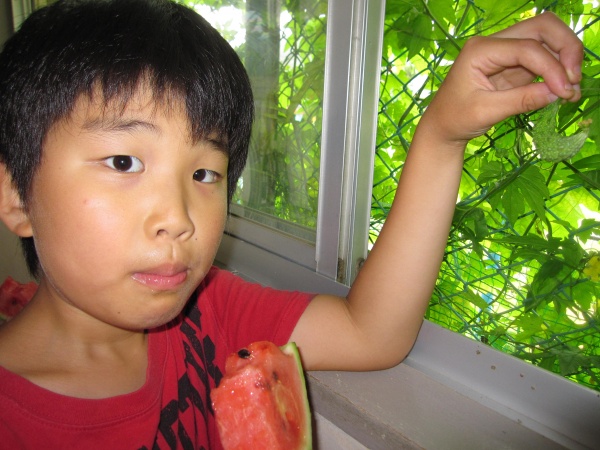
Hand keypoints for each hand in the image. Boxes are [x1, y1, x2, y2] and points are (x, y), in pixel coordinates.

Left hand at [422, 11, 583, 144]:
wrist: (442, 127)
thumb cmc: (455, 118)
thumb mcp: (485, 112)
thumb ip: (520, 100)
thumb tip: (557, 93)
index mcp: (480, 50)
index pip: (527, 48)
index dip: (551, 67)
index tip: (565, 92)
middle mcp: (494, 44)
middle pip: (542, 28)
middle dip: (565, 49)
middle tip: (574, 81)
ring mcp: (505, 52)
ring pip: (546, 39)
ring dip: (565, 59)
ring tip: (571, 90)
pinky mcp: (514, 65)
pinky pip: (544, 58)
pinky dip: (557, 70)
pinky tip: (563, 91)